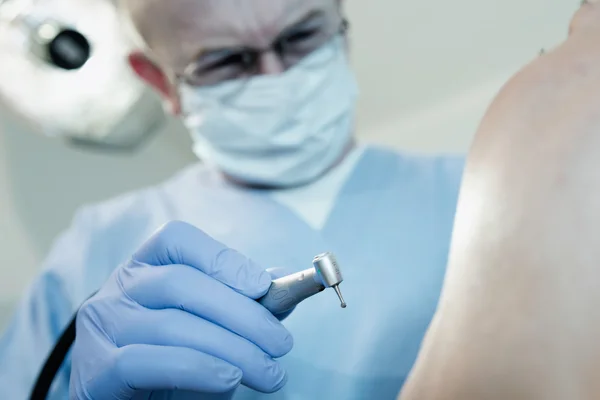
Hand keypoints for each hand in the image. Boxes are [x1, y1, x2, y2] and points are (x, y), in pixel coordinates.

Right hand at [69, 221, 292, 398]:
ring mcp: (102, 325)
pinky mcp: (96, 369)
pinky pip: (149, 362)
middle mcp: (119, 287)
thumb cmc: (170, 352)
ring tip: (268, 372)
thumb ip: (239, 300)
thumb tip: (281, 279)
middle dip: (241, 313)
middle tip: (281, 343)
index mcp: (144, 265)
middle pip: (181, 284)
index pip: (177, 240)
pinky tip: (229, 380)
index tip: (263, 285)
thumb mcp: (205, 321)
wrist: (122, 397)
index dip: (222, 258)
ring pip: (172, 326)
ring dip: (232, 349)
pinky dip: (197, 369)